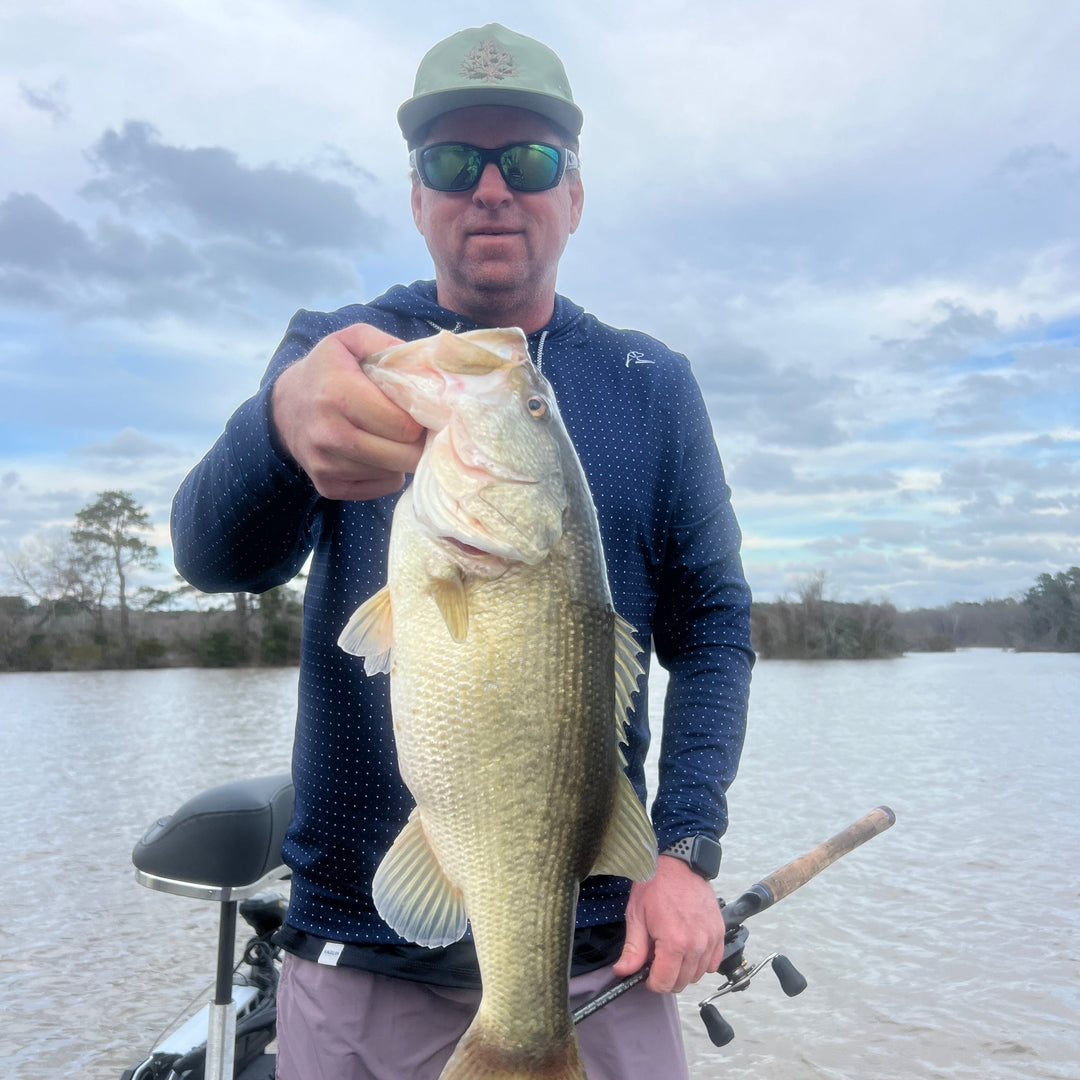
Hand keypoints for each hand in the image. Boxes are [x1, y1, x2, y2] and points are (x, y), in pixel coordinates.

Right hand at [271, 323, 423, 499]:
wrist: (285, 407)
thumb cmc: (328, 371)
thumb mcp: (350, 341)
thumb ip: (387, 345)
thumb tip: (425, 368)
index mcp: (338, 394)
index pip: (403, 425)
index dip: (419, 417)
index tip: (417, 408)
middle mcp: (329, 434)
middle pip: (404, 455)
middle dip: (417, 441)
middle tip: (412, 426)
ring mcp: (326, 465)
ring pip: (395, 473)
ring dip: (402, 456)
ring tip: (390, 435)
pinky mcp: (328, 487)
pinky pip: (382, 488)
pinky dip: (387, 473)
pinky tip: (375, 451)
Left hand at [611, 855, 725, 993]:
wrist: (677, 863)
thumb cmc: (655, 886)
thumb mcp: (636, 916)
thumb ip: (632, 949)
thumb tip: (622, 972)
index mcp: (674, 943)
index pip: (664, 983)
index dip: (651, 982)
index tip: (647, 973)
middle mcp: (697, 944)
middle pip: (682, 982)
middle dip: (666, 977)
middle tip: (657, 958)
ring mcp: (711, 938)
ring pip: (698, 975)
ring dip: (684, 970)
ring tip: (672, 949)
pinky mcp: (719, 932)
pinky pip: (713, 963)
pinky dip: (701, 962)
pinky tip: (688, 948)